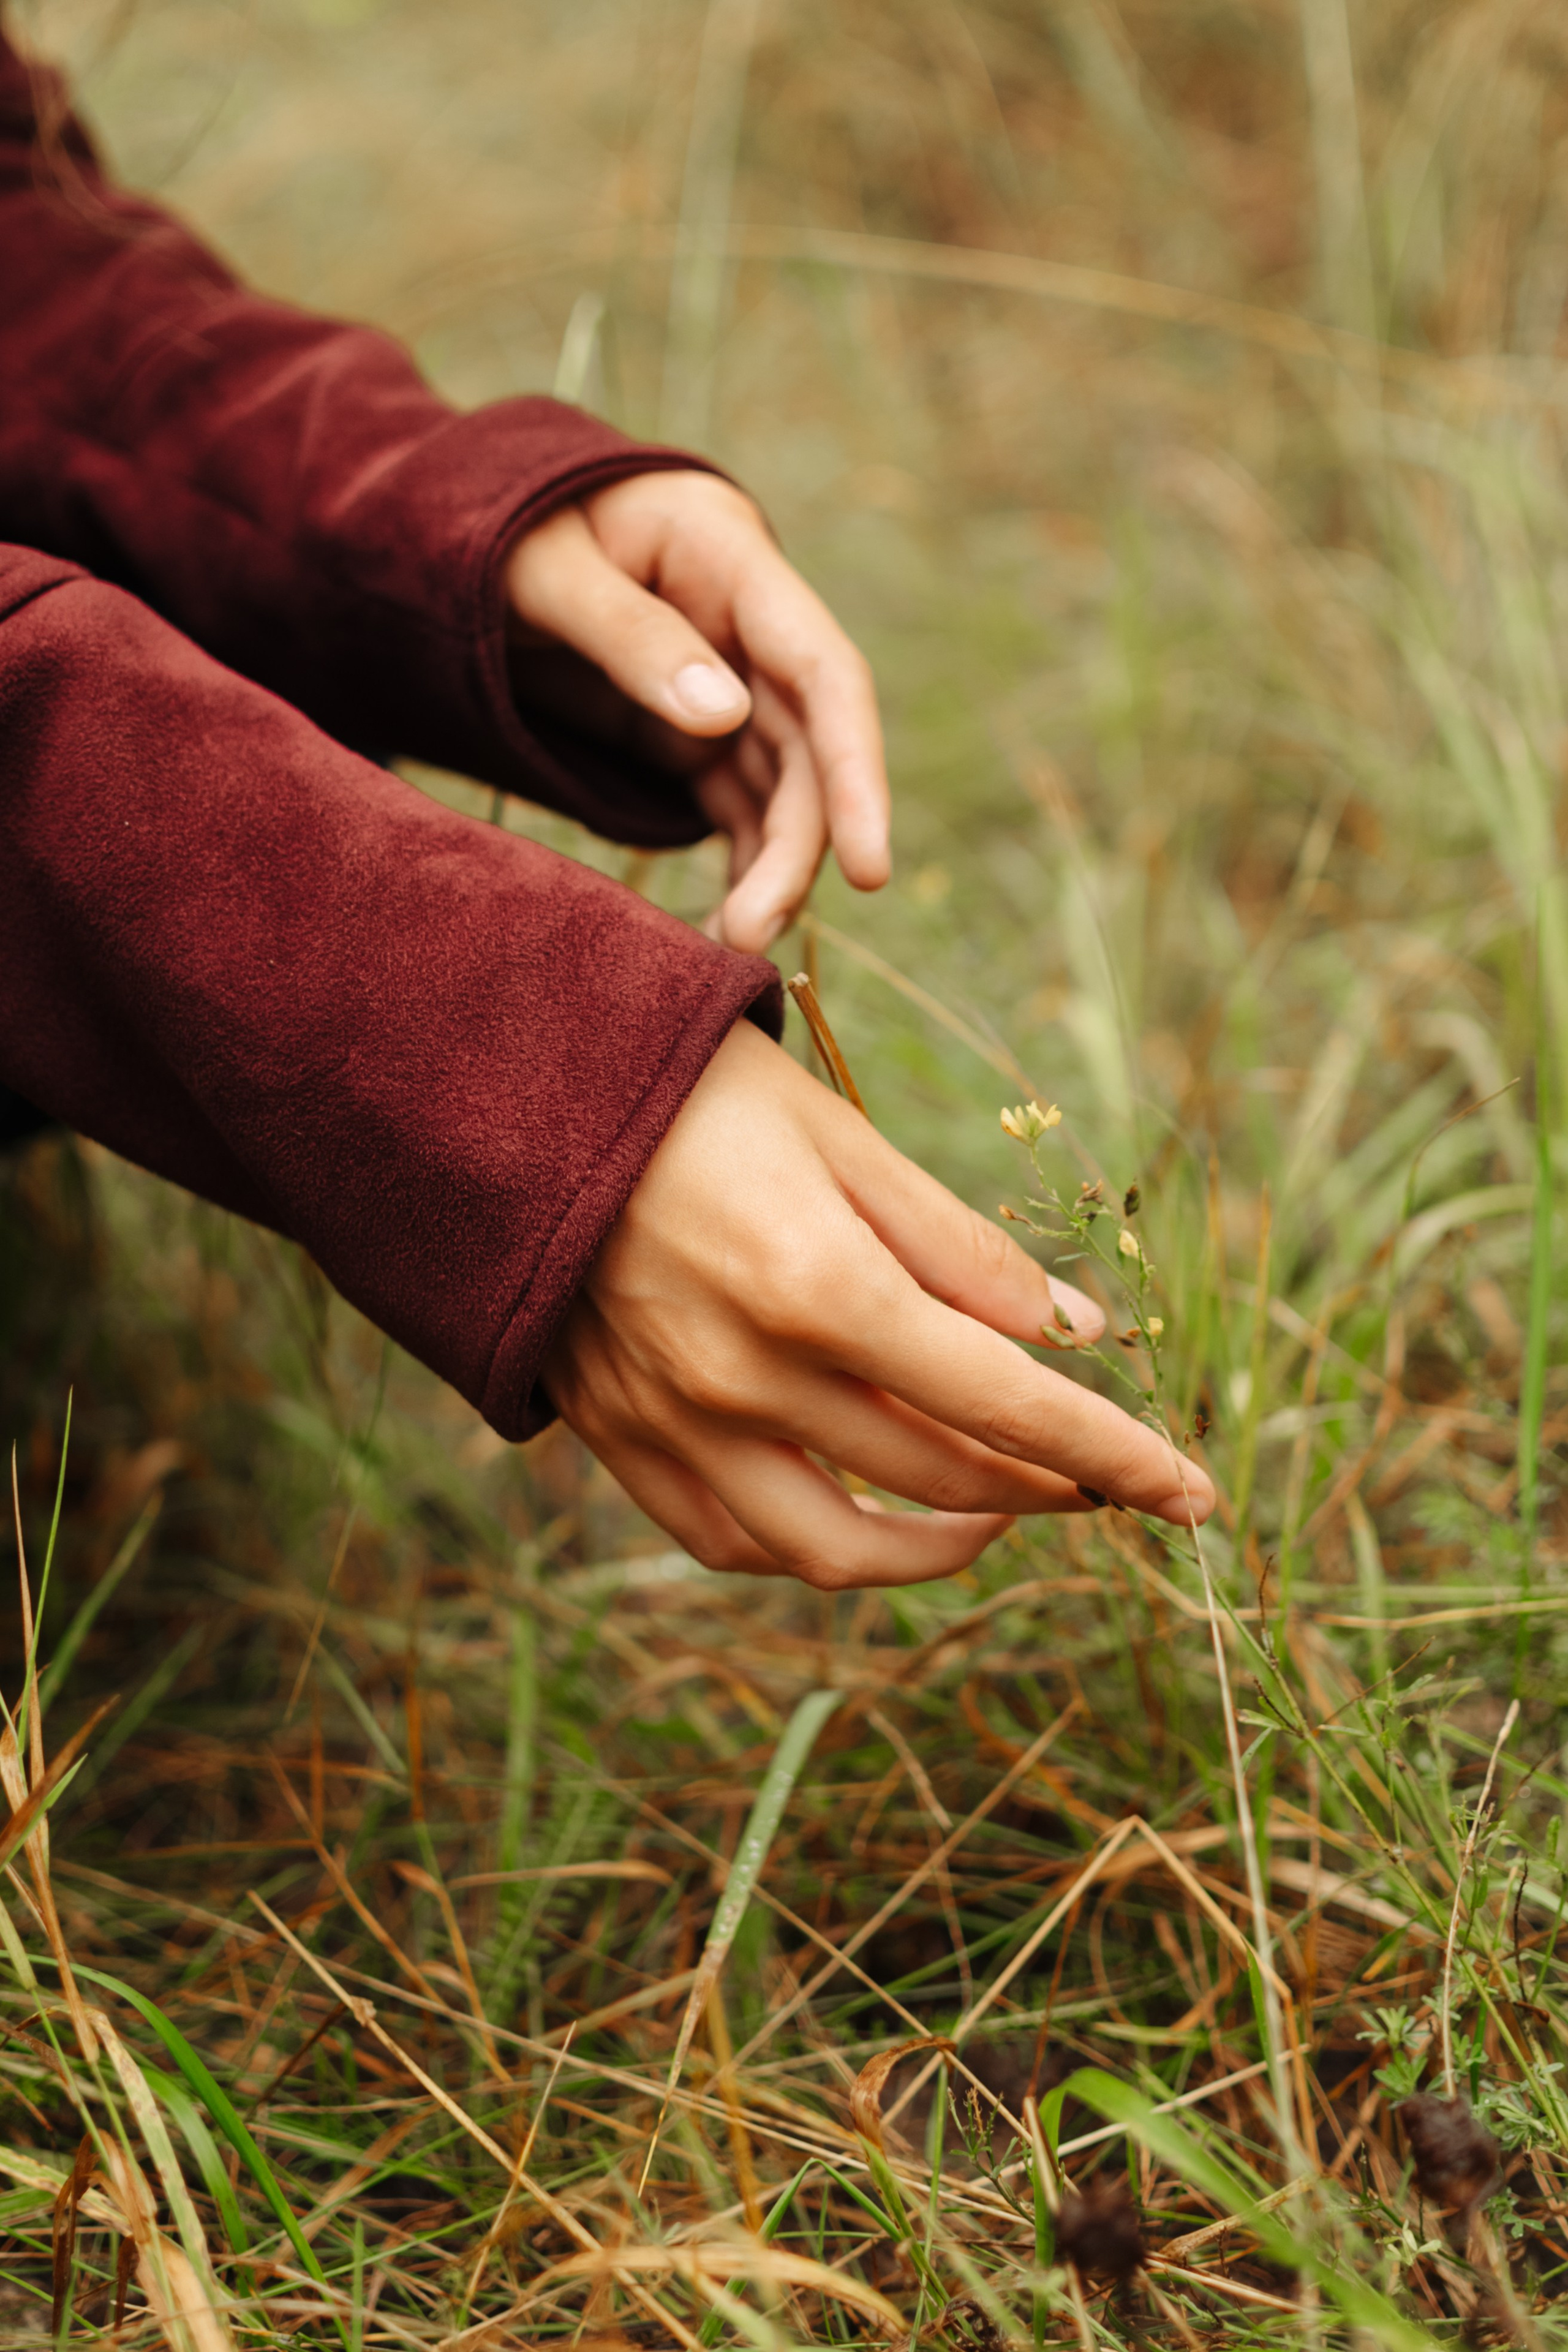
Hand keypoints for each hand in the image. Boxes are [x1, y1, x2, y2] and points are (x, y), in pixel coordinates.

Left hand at [505, 471, 887, 951]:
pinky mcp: (690, 726)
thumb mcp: (541, 568)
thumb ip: (629, 635)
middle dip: (794, 848)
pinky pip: (735, 802)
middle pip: (807, 747)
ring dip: (770, 868)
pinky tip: (723, 923)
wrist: (452, 523)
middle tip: (751, 936)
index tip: (868, 867)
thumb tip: (724, 716)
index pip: (821, 672)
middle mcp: (747, 621)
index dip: (856, 771)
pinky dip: (739, 862)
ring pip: (779, 786)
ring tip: (734, 946)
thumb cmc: (499, 525)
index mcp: (727, 554)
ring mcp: (724, 678)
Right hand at [543, 1023, 1215, 1588]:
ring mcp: (675, 1421)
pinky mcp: (621, 1438)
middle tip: (1101, 1474)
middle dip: (1048, 1488)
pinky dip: (816, 1547)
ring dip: (939, 1548)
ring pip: (837, 1549)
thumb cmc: (690, 1095)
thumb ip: (961, 1248)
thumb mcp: (843, 1138)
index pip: (1008, 1404)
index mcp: (819, 1285)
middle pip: (942, 1480)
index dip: (1113, 1454)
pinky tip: (865, 1511)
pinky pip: (734, 1539)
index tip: (1188, 1491)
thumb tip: (1077, 1334)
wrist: (500, 1097)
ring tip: (994, 1512)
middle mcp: (747, 1376)